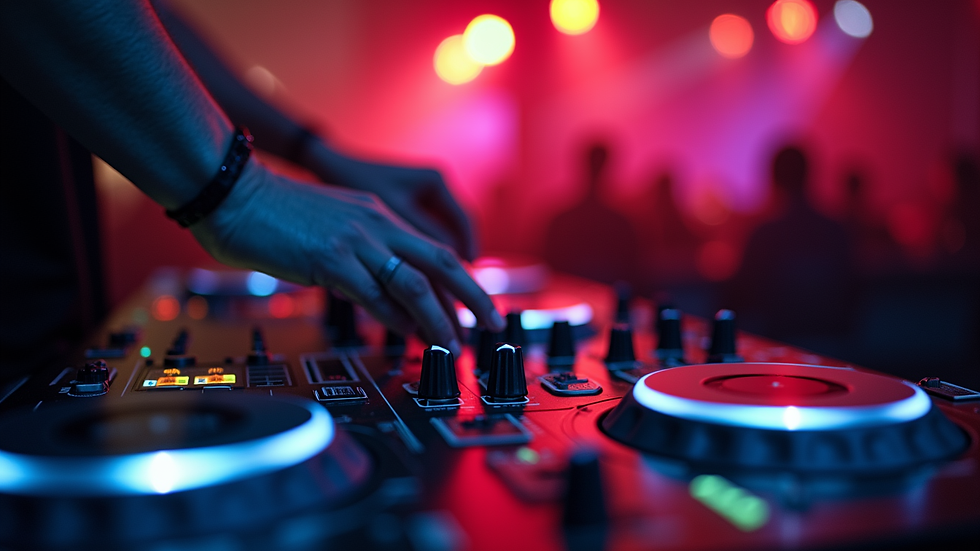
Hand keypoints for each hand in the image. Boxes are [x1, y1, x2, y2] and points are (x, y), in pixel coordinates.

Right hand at [192, 161, 503, 353]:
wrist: (233, 191)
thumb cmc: (273, 212)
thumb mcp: (331, 225)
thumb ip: (359, 251)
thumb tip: (378, 289)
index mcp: (377, 215)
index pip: (431, 250)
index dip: (459, 281)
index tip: (474, 306)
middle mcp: (376, 225)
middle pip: (442, 261)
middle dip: (474, 295)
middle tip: (493, 323)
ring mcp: (355, 241)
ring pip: (415, 283)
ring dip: (440, 318)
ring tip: (454, 343)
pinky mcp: (331, 260)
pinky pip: (376, 295)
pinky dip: (398, 319)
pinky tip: (411, 335)